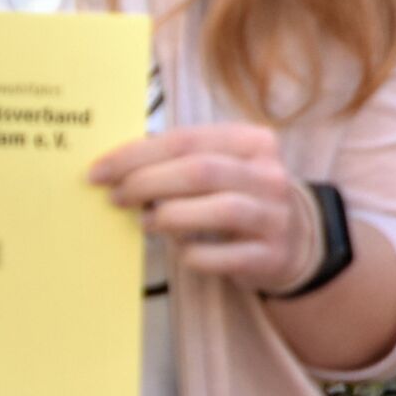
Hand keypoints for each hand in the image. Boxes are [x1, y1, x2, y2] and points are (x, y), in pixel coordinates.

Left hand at [91, 122, 319, 292]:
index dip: (136, 155)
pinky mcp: (270, 256)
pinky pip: (221, 256)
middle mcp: (269, 175)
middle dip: (146, 183)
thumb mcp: (224, 166)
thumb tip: (119, 169)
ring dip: (168, 216)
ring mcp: (274, 216)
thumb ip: (181, 161)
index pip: (186, 140)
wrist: (297, 240)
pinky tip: (179, 249)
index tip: (98, 171)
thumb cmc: (241, 196)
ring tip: (145, 222)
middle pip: (199, 171)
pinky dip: (191, 253)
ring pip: (217, 210)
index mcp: (253, 142)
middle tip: (115, 197)